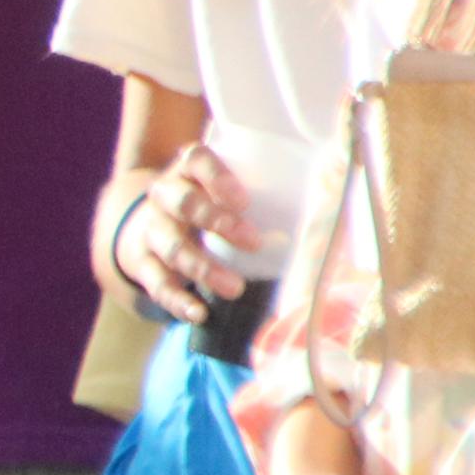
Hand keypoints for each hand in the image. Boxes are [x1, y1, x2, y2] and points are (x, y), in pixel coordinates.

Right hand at [114, 144, 262, 320]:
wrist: (152, 222)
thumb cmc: (209, 204)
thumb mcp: (225, 189)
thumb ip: (268, 193)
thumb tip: (330, 213)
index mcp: (187, 171)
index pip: (197, 161)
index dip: (218, 178)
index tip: (244, 201)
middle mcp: (164, 196)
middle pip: (182, 204)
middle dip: (216, 222)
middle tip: (254, 242)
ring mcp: (151, 230)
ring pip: (172, 246)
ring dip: (203, 268)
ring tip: (235, 288)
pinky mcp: (144, 264)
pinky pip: (157, 283)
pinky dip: (177, 300)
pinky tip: (199, 313)